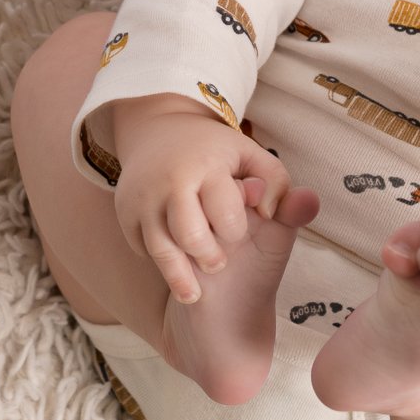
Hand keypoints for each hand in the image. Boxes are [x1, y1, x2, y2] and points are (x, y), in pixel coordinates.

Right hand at [108, 97, 312, 305]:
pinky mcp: (125, 215)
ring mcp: (143, 199)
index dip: (237, 228)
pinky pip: (144, 250)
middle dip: (211, 256)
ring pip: (163, 252)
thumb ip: (281, 184)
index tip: (237, 227)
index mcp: (208, 165)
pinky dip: (162, 261)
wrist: (158, 131)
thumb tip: (294, 207)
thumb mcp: (253, 158)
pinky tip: (176, 261)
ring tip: (198, 288)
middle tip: (219, 260)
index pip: (227, 216)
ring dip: (183, 276)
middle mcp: (172, 182)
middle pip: (193, 238)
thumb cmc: (218, 154)